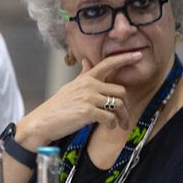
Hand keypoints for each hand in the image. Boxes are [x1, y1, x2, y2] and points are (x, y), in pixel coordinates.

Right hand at [16, 52, 142, 148]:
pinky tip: (109, 127)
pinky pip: (110, 117)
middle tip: (125, 118)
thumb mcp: (71, 87)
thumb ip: (83, 75)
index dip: (124, 58)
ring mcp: (88, 98)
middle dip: (126, 107)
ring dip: (123, 117)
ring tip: (120, 125)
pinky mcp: (87, 111)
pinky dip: (112, 124)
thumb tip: (88, 62)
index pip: (108, 64)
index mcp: (86, 78)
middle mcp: (89, 85)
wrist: (43, 122)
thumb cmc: (58, 106)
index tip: (139, 55)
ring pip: (118, 105)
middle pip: (121, 91)